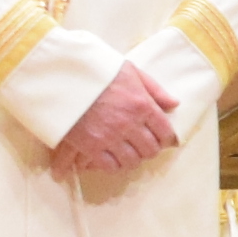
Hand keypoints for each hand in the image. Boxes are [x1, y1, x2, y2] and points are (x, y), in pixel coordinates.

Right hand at [52, 59, 180, 179]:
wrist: (63, 76)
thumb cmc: (98, 71)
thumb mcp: (131, 71)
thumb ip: (155, 89)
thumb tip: (174, 104)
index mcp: (142, 105)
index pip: (166, 133)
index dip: (166, 139)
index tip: (161, 139)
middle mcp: (129, 124)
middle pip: (150, 150)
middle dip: (149, 149)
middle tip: (142, 146)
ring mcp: (110, 137)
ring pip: (132, 161)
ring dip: (132, 159)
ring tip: (128, 153)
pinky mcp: (91, 146)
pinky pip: (110, 166)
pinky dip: (114, 165)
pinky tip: (112, 159)